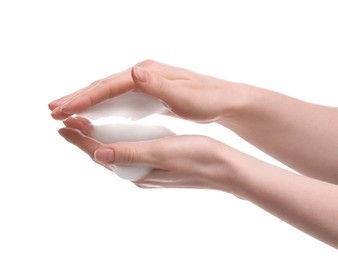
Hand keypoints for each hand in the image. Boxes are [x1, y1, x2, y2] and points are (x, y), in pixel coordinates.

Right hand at [49, 60, 240, 122]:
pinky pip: (118, 101)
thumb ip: (159, 85)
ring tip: (63, 112)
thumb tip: (134, 72)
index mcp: (147, 74)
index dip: (85, 98)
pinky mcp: (146, 94)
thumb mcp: (185, 95)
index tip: (63, 109)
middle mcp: (142, 75)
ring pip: (108, 93)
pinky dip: (102, 107)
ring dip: (85, 103)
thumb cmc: (206, 99)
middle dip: (77, 98)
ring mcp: (143, 84)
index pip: (109, 86)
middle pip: (103, 87)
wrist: (221, 99)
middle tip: (52, 110)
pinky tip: (93, 115)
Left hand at [59, 117, 234, 189]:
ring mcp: (150, 170)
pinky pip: (131, 151)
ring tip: (88, 127)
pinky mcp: (159, 164)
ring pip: (117, 152)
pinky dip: (119, 140)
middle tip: (69, 124)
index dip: (80, 139)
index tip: (62, 126)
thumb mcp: (162, 153)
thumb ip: (131, 154)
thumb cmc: (198, 158)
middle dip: (86, 139)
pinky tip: (120, 135)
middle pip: (105, 154)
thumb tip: (99, 155)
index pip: (101, 153)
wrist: (225, 168)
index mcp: (138, 171)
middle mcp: (140, 173)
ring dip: (101, 139)